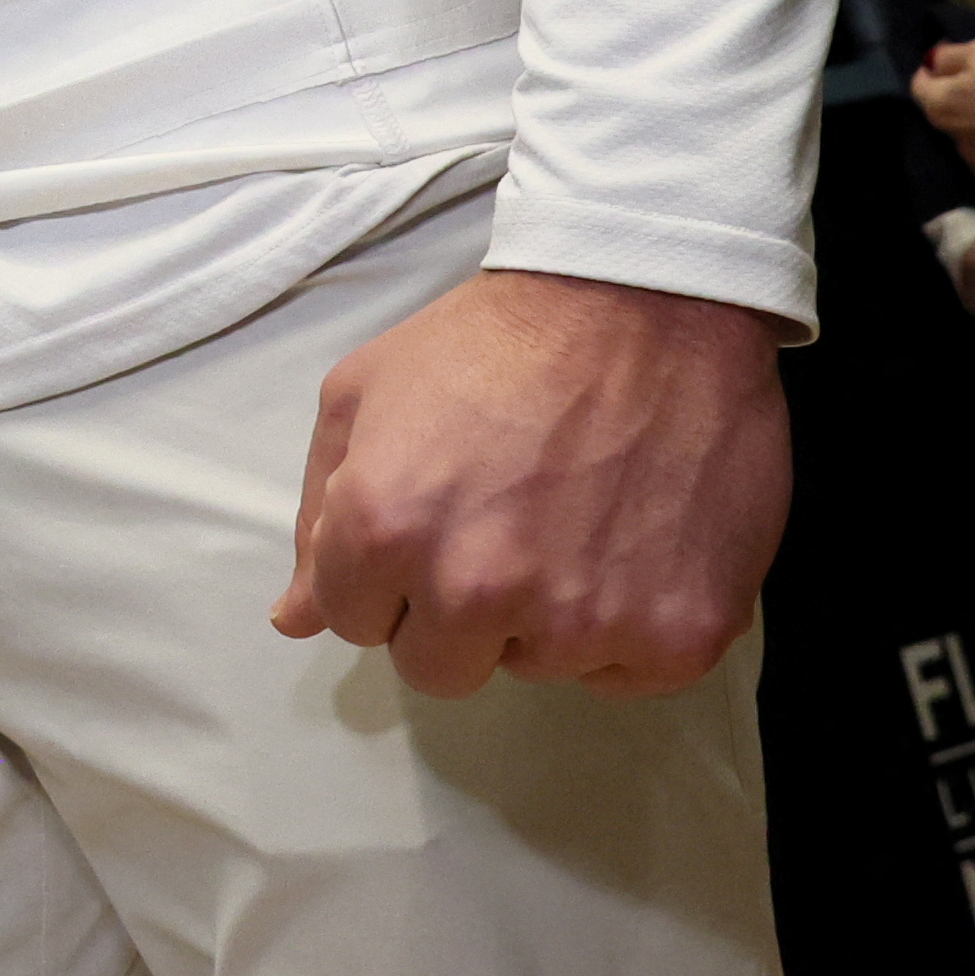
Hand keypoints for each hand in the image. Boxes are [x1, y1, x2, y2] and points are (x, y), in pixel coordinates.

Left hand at [271, 270, 785, 699]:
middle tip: (502, 528)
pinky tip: (634, 541)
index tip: (432, 520)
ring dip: (545, 614)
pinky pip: (625, 674)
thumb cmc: (498, 338)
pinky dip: (628, 624)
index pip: (354, 622)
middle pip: (438, 668)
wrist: (652, 301)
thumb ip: (319, 516)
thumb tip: (297, 618)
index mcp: (386, 531)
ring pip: (535, 666)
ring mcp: (584, 623)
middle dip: (456, 612)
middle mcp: (478, 590)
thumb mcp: (366, 392)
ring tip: (576, 515)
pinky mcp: (677, 639)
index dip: (389, 572)